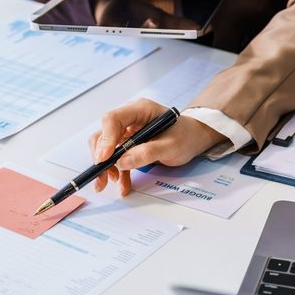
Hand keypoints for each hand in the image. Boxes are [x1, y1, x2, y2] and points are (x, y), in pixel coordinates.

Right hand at [88, 98, 225, 195]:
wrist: (193, 138)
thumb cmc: (185, 136)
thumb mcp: (171, 146)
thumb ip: (147, 152)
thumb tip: (122, 162)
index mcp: (140, 110)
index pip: (113, 119)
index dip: (105, 139)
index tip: (104, 159)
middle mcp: (130, 117)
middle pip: (104, 134)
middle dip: (101, 157)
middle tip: (102, 178)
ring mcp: (128, 130)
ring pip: (106, 147)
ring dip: (107, 167)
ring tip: (112, 184)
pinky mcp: (129, 143)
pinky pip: (117, 157)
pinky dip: (117, 171)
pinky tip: (123, 184)